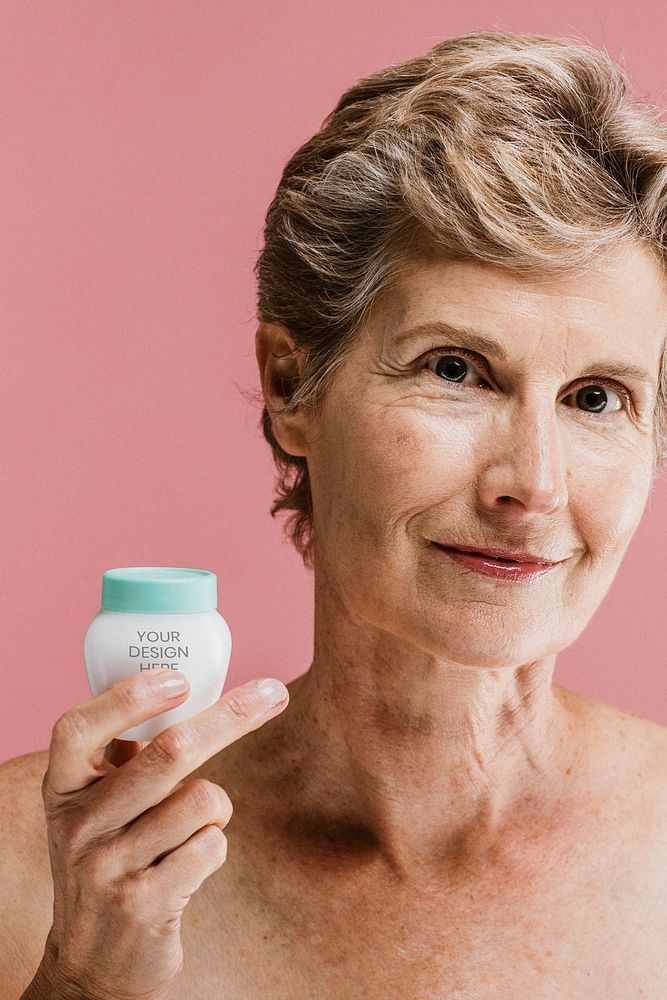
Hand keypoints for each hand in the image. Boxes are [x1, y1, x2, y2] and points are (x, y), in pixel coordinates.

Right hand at [37, 669, 288, 999]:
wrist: (93, 964)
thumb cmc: (109, 862)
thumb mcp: (97, 808)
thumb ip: (125, 757)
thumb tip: (182, 691)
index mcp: (63, 790)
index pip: (79, 729)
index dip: (128, 697)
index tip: (178, 679)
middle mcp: (80, 825)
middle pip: (169, 751)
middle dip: (232, 716)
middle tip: (271, 693)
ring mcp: (110, 867)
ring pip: (203, 799)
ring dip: (216, 808)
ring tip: (188, 831)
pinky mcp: (146, 904)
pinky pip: (212, 844)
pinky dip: (214, 845)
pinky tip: (187, 867)